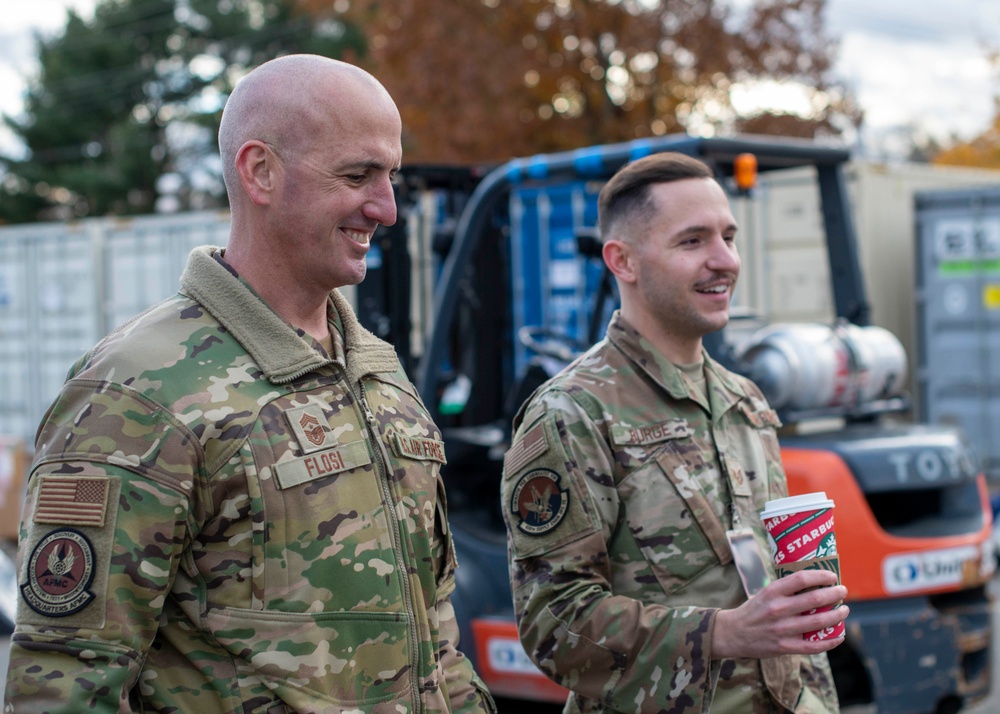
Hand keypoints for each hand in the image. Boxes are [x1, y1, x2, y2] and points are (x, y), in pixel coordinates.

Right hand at [711, 569, 847, 658]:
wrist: (733, 633)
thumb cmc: (754, 610)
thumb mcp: (765, 594)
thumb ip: (786, 590)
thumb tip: (815, 583)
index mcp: (772, 592)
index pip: (801, 579)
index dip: (821, 576)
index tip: (832, 576)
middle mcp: (778, 609)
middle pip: (814, 599)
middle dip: (834, 594)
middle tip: (842, 591)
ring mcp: (782, 629)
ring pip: (818, 622)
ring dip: (837, 615)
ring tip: (844, 610)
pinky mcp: (785, 646)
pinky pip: (814, 646)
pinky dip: (830, 641)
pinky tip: (839, 636)